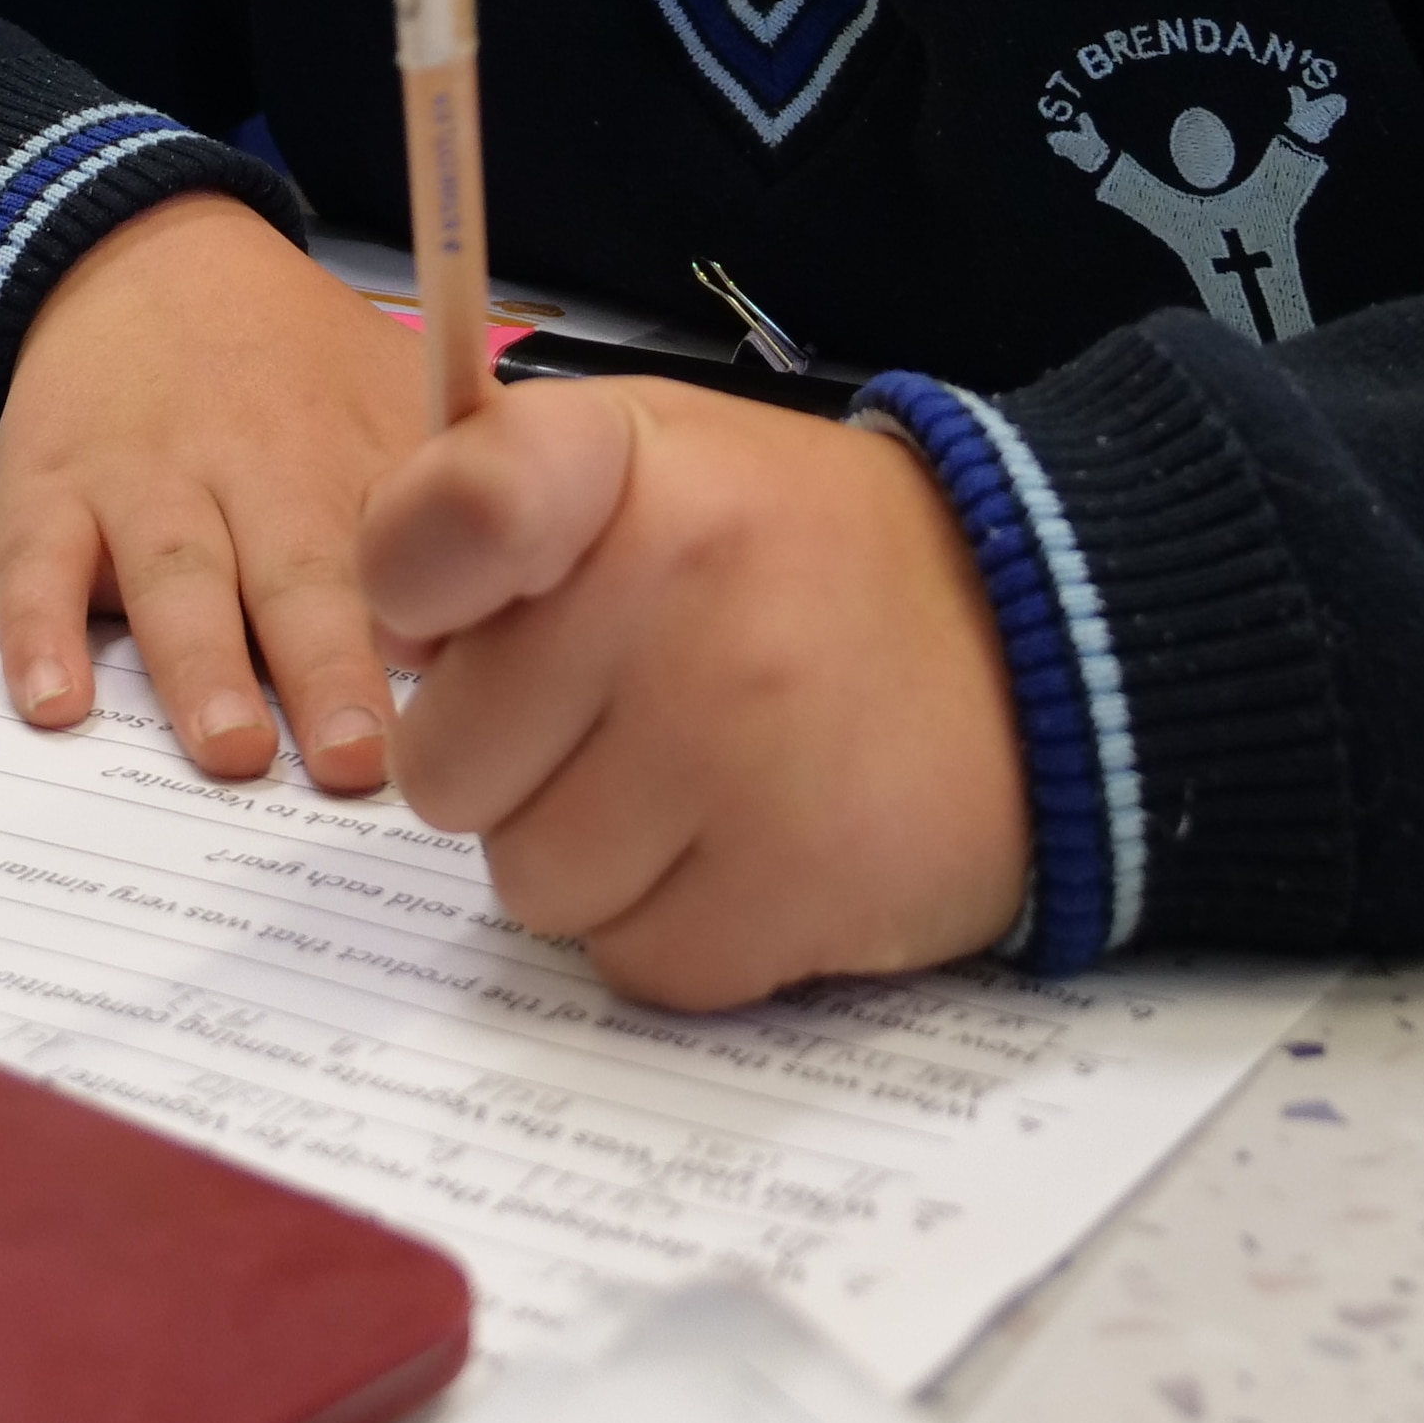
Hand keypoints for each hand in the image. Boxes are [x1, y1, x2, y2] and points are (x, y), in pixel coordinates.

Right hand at [0, 193, 435, 793]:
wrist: (141, 253)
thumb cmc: (288, 359)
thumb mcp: (394, 388)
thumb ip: (463, 490)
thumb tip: (566, 603)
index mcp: (348, 456)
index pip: (403, 558)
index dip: (434, 637)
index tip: (474, 713)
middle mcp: (249, 469)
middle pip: (294, 573)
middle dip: (326, 667)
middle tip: (356, 760)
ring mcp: (143, 481)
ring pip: (173, 576)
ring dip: (199, 665)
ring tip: (228, 748)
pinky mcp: (48, 488)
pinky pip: (38, 563)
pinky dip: (39, 633)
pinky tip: (53, 702)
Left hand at [362, 380, 1029, 1010]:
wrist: (1039, 642)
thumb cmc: (792, 556)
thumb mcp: (651, 458)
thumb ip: (493, 511)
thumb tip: (384, 639)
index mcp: (626, 464)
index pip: (447, 516)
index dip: (412, 588)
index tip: (445, 618)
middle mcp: (682, 592)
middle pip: (446, 767)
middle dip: (507, 765)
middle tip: (607, 721)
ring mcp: (744, 746)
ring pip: (532, 885)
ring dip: (590, 859)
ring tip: (689, 785)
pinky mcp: (801, 883)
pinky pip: (637, 963)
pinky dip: (675, 931)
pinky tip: (744, 852)